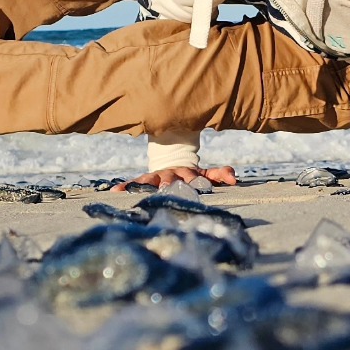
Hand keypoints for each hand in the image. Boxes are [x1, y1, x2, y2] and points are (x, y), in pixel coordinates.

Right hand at [113, 164, 237, 191]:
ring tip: (135, 191)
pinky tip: (115, 191)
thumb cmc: (192, 174)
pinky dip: (125, 186)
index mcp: (187, 174)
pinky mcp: (145, 179)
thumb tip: (234, 178)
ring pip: (149, 180)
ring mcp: (156, 177)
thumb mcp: (207, 173)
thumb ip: (221, 173)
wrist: (173, 157)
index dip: (194, 182)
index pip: (191, 179)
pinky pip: (134, 182)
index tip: (195, 186)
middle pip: (169, 180)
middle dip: (168, 184)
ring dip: (143, 185)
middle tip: (166, 189)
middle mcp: (170, 175)